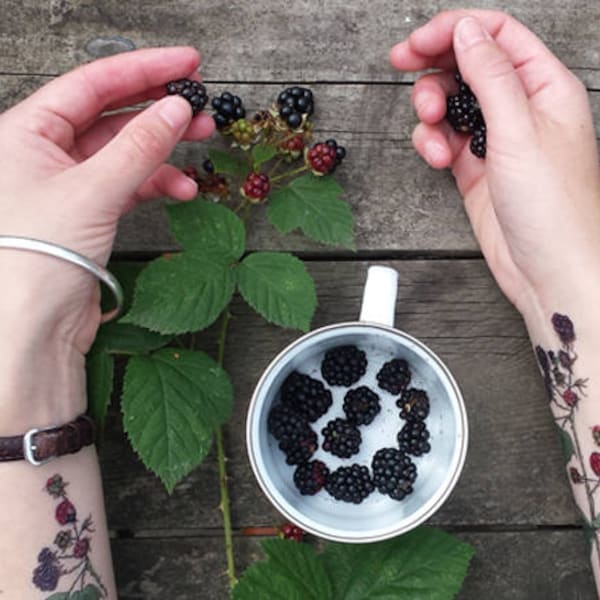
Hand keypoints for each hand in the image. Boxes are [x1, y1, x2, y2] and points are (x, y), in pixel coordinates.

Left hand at [0, 47, 213, 428]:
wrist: (31, 329)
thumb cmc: (36, 259)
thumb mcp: (92, 190)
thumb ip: (138, 147)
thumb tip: (176, 110)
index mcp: (24, 133)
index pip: (91, 84)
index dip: (143, 69)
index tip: (186, 63)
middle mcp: (42, 154)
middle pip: (110, 115)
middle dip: (158, 110)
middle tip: (200, 104)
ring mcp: (67, 184)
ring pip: (123, 152)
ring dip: (163, 149)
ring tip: (200, 144)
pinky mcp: (87, 214)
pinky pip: (127, 184)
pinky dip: (156, 183)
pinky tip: (181, 187)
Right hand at [390, 11, 599, 320]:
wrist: (549, 270)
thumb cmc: (555, 210)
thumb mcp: (520, 132)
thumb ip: (491, 77)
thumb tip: (467, 33)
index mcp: (545, 87)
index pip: (497, 35)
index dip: (454, 30)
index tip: (418, 41)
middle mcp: (521, 109)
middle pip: (468, 65)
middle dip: (434, 66)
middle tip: (403, 66)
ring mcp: (496, 140)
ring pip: (451, 103)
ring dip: (431, 110)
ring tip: (431, 129)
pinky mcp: (476, 168)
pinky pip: (445, 139)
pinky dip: (432, 143)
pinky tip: (437, 157)